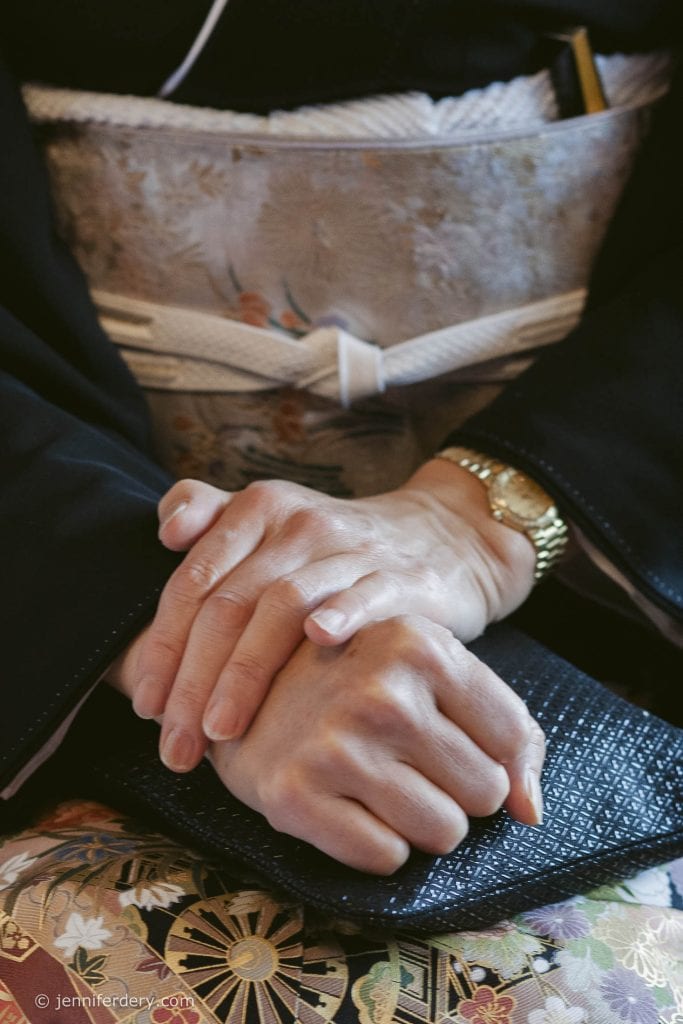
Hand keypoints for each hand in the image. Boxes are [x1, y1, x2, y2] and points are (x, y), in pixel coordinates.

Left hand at [133, 459, 534, 772]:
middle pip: (231, 602)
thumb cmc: (339, 551)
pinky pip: (368, 594)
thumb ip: (214, 515)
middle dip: (193, 678)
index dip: (164, 645)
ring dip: (247, 671)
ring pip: (284, 604)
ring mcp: (352, 549)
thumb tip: (167, 531)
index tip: (147, 707)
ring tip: (222, 729)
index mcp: (260, 510)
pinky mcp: (403, 576)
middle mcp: (300, 523)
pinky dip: (342, 614)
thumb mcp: (276, 522)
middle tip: (175, 742)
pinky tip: (318, 643)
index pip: (194, 581)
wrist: (442, 537)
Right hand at [209, 617, 544, 872]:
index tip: (450, 745)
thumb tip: (532, 812)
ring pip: (443, 833)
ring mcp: (335, 744)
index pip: (511, 740)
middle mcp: (381, 690)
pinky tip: (344, 806)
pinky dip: (375, 845)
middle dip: (454, 791)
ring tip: (377, 785)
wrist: (235, 692)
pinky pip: (387, 858)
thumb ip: (503, 728)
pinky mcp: (294, 794)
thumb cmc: (350, 684)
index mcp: (419, 644)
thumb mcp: (425, 670)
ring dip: (419, 823)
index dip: (489, 755)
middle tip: (404, 764)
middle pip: (484, 794)